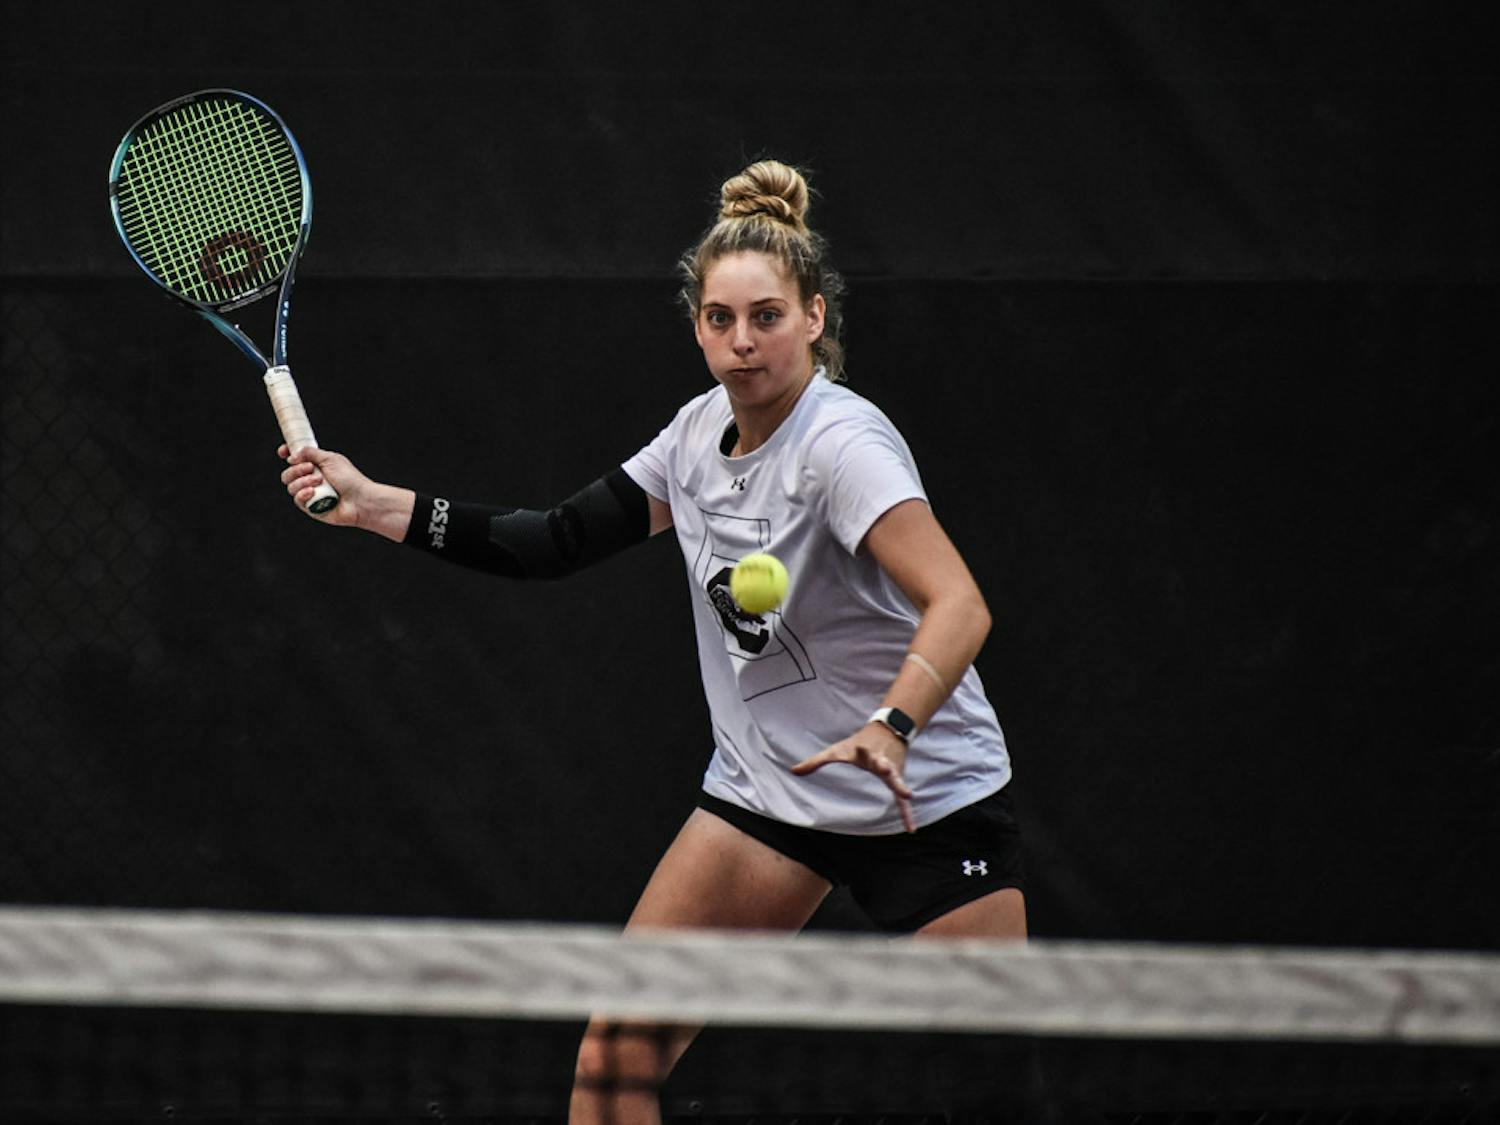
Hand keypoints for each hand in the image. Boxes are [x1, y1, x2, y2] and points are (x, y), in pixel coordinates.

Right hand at [278, 444, 367, 527]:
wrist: (360, 500)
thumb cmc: (350, 479)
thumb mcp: (330, 459)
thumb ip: (310, 453)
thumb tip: (292, 456)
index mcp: (316, 466)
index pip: (295, 459)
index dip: (287, 454)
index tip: (283, 452)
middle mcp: (311, 479)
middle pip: (288, 473)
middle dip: (296, 469)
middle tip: (310, 468)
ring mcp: (310, 494)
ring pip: (291, 486)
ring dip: (302, 482)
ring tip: (318, 481)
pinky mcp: (311, 508)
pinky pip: (297, 500)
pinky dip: (303, 494)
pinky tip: (312, 493)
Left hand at [791, 723, 915, 831]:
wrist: (889, 729)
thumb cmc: (859, 743)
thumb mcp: (837, 750)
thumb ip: (815, 762)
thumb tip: (792, 771)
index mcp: (864, 751)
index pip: (860, 750)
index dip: (860, 749)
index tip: (860, 747)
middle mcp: (881, 759)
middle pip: (883, 762)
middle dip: (885, 765)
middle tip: (886, 768)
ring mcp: (892, 769)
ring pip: (897, 778)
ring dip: (901, 786)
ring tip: (907, 795)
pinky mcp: (898, 779)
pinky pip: (902, 800)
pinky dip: (906, 813)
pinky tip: (910, 829)